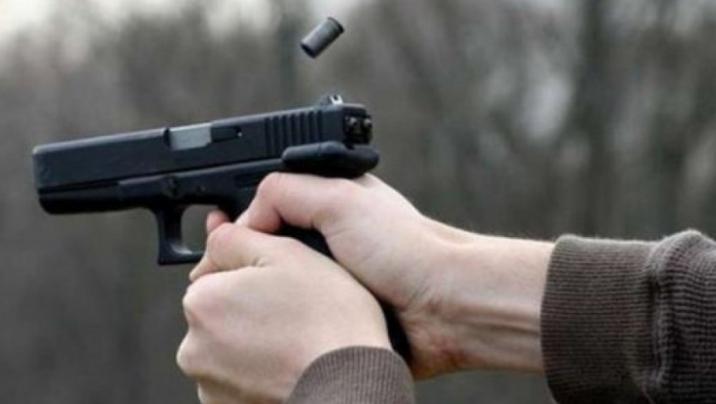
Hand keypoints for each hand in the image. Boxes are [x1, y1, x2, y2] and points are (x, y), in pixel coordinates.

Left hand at [177, 221, 390, 403]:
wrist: (353, 383)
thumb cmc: (328, 322)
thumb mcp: (287, 253)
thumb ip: (239, 235)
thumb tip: (215, 230)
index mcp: (202, 302)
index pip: (215, 271)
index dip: (251, 270)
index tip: (281, 282)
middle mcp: (194, 347)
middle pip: (222, 310)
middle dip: (250, 305)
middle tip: (294, 309)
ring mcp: (210, 383)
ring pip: (231, 345)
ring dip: (255, 339)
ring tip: (296, 338)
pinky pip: (241, 376)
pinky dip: (260, 369)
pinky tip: (290, 361)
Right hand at [192, 174, 552, 376]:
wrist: (444, 307)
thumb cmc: (405, 247)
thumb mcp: (338, 200)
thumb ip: (283, 193)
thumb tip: (244, 222)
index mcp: (329, 203)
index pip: (268, 204)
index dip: (242, 222)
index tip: (218, 242)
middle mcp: (329, 239)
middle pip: (269, 247)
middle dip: (248, 261)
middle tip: (224, 276)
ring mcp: (333, 278)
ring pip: (279, 285)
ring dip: (265, 294)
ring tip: (248, 300)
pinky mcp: (338, 313)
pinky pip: (299, 315)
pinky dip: (285, 319)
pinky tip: (273, 323)